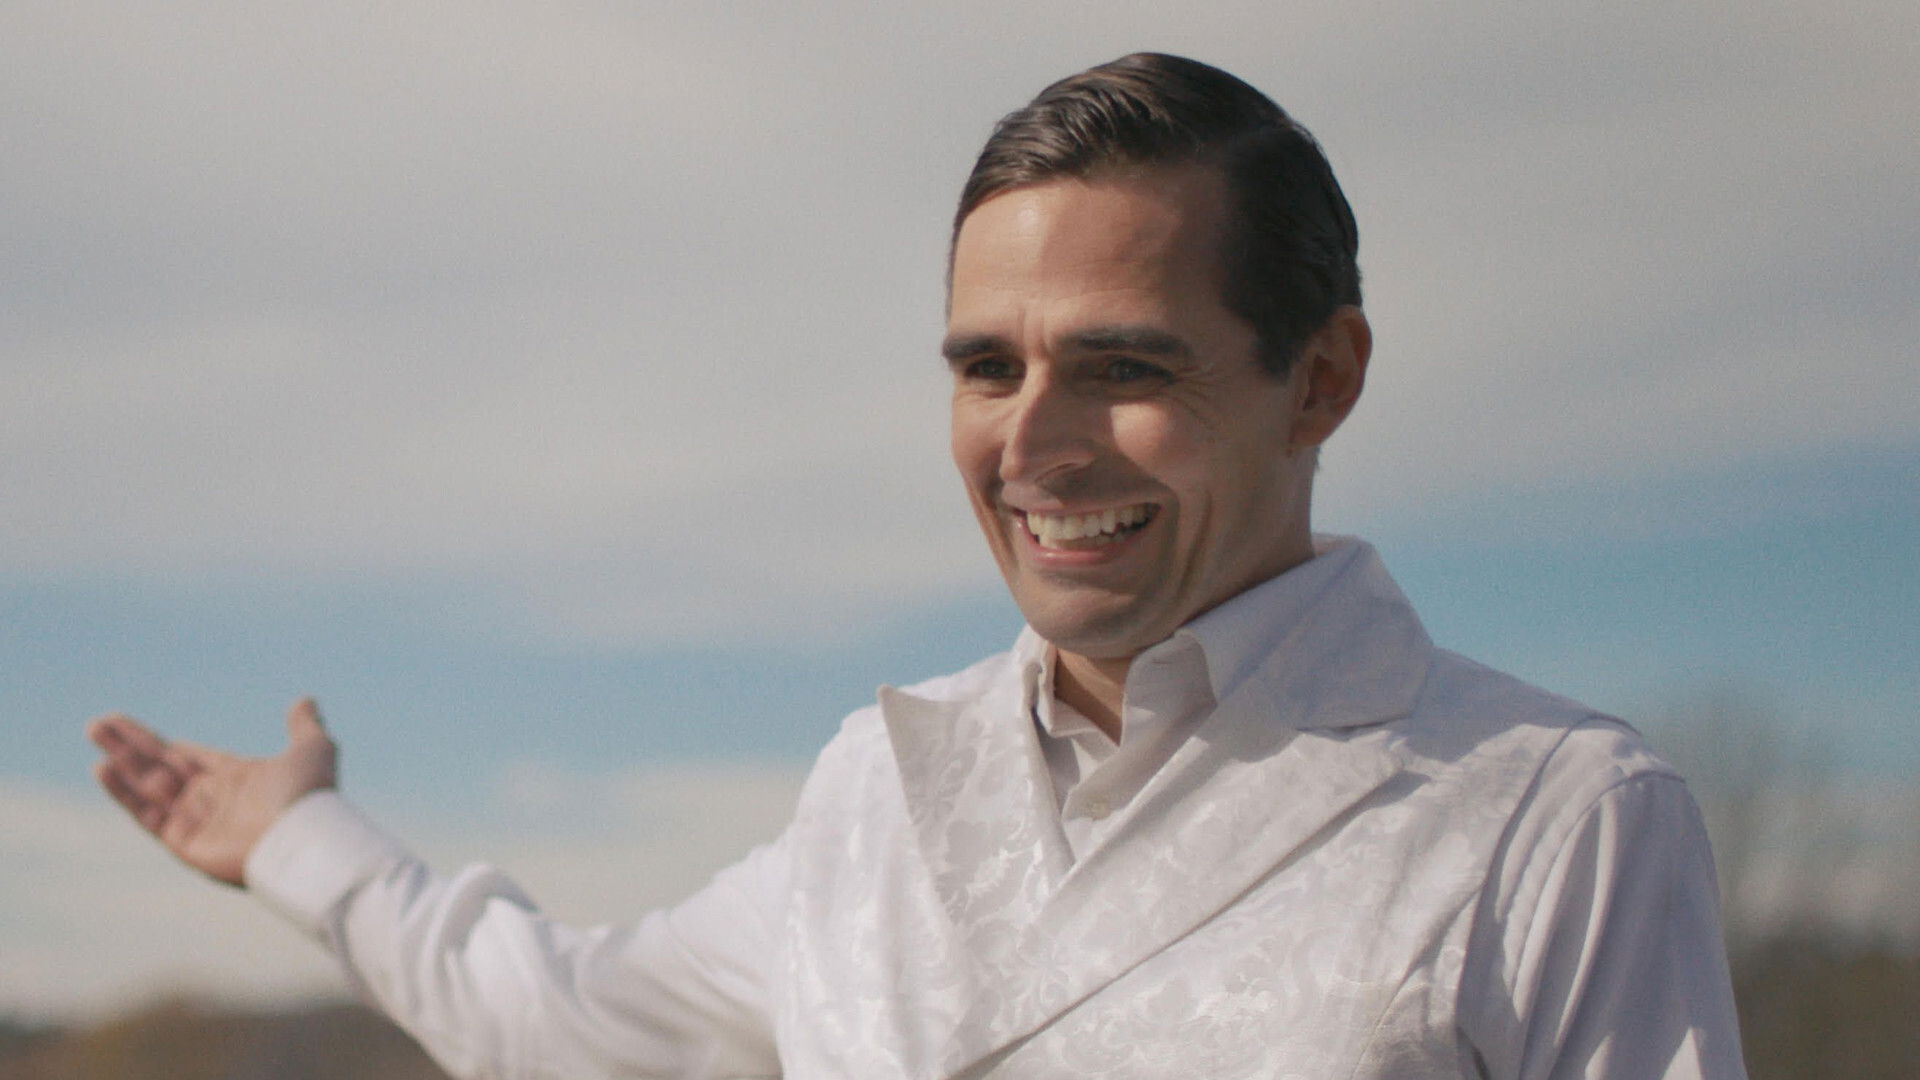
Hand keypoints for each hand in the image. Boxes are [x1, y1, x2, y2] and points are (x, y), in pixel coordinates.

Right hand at [87, 698, 338, 886]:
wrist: (304, 840)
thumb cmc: (310, 795)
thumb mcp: (312, 748)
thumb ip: (304, 725)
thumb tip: (305, 700)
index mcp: (238, 778)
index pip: (189, 756)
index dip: (161, 743)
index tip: (129, 726)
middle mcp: (213, 800)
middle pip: (161, 766)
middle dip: (130, 744)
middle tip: (97, 724)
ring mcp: (197, 822)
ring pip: (149, 785)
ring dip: (121, 759)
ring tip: (94, 731)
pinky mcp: (185, 844)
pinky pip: (147, 814)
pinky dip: (124, 792)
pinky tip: (103, 767)